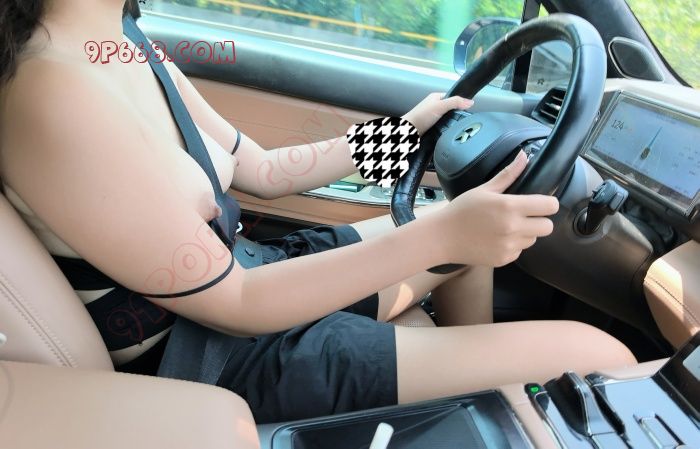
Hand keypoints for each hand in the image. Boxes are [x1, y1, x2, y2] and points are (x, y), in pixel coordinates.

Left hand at [403, 92, 473, 135]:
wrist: (409, 131)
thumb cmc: (421, 116)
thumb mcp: (441, 106)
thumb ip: (455, 102)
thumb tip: (470, 101)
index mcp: (436, 97)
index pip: (452, 97)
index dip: (460, 102)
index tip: (467, 109)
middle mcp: (434, 105)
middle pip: (450, 109)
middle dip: (455, 114)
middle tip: (461, 119)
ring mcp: (432, 116)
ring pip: (447, 118)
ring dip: (450, 122)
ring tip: (454, 126)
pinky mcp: (431, 126)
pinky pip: (442, 126)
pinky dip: (445, 128)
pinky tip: (447, 131)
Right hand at [434, 151, 559, 266]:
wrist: (442, 237)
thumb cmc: (461, 211)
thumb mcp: (484, 189)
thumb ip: (508, 174)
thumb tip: (524, 156)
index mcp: (510, 206)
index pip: (549, 206)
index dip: (548, 203)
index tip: (541, 203)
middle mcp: (513, 228)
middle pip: (547, 227)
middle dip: (540, 220)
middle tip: (525, 216)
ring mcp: (509, 246)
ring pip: (533, 240)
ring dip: (526, 233)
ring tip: (506, 227)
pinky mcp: (503, 259)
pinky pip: (519, 251)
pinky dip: (513, 245)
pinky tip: (497, 239)